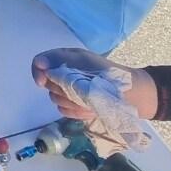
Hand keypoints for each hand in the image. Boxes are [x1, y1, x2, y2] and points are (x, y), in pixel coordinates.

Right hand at [30, 48, 157, 120]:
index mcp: (66, 59)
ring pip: (55, 99)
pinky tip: (90, 109)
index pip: (39, 63)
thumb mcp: (84, 61)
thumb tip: (38, 63)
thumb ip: (59, 60)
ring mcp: (70, 92)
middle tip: (79, 88)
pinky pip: (65, 111)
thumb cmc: (109, 75)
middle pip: (47, 83)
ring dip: (72, 101)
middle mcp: (65, 74)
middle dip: (62, 88)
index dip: (38, 72)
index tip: (43, 81)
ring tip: (89, 100)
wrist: (132, 95)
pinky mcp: (76, 107)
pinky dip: (77, 111)